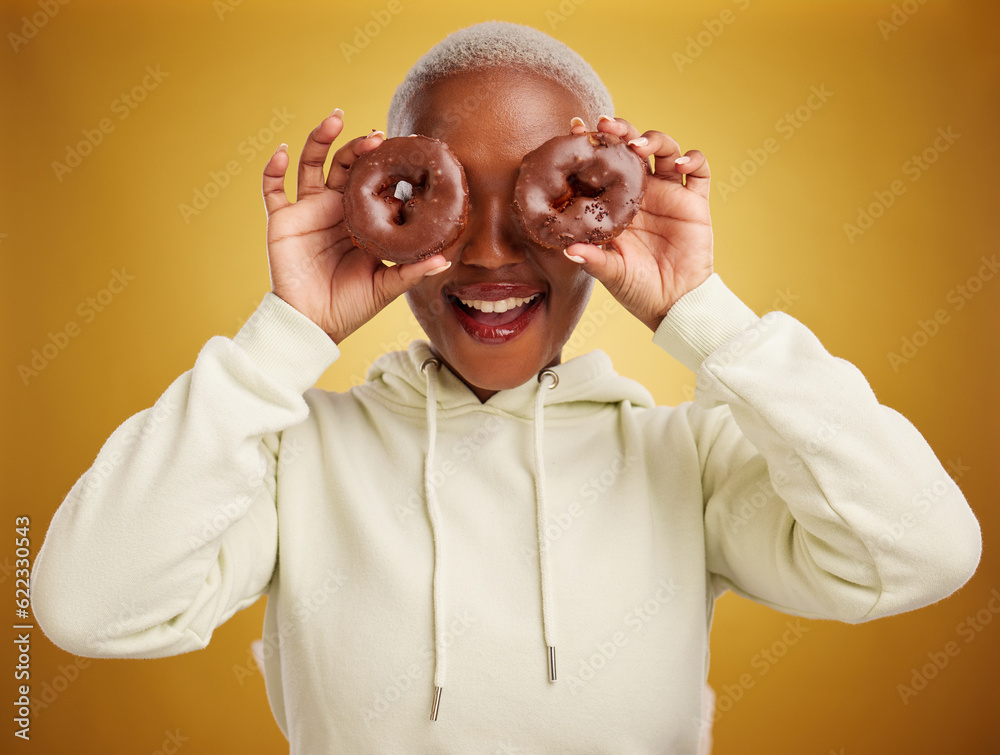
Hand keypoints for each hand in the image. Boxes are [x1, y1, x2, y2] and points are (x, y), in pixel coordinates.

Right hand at [261, 110, 449, 343]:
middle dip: (358, 146)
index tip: (400, 148)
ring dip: (320, 139)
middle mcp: (335, 209)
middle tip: (376, 135)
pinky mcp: (282, 220)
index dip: (383, 165)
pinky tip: (284, 151)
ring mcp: (308, 211)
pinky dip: (273, 168)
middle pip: (345, 166)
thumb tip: (445, 260)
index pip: (373, 183)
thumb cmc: (351, 306)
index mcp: (361, 220)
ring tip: (335, 119)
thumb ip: (412, 271)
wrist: (314, 324)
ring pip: (312, 165)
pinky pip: (272, 189)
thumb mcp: (386, 287)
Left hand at [563, 116, 713, 331]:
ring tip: (638, 144)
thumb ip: (593, 259)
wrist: (673, 304)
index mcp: (616, 203)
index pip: (602, 166)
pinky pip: (699, 171)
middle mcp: (642, 192)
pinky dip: (692, 159)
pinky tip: (679, 165)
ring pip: (665, 150)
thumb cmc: (637, 289)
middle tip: (605, 125)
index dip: (592, 146)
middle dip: (621, 131)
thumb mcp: (611, 273)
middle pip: (632, 148)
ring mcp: (669, 194)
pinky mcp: (694, 202)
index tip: (575, 130)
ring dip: (653, 139)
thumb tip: (567, 250)